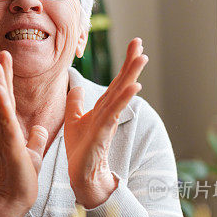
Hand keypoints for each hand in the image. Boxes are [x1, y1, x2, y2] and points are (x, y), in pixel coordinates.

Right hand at [0, 51, 47, 216]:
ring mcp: (6, 134)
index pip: (10, 97)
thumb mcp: (33, 152)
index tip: (7, 58)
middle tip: (0, 52)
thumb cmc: (23, 175)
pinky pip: (5, 120)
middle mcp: (5, 127)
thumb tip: (40, 128)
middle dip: (2, 72)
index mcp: (11, 127)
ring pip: (1, 103)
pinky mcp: (10, 143)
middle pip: (3, 95)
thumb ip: (35, 138)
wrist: (17, 196)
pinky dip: (2, 104)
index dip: (8, 78)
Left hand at [64, 38, 147, 207]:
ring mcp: (107, 121)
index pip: (116, 81)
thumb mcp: (73, 120)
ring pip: (121, 94)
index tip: (134, 44)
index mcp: (102, 107)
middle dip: (131, 63)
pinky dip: (124, 99)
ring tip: (142, 58)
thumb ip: (75, 103)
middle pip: (122, 83)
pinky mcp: (103, 132)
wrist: (80, 174)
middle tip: (140, 43)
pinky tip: (134, 87)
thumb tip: (76, 87)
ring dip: (131, 76)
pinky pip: (114, 112)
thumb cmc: (80, 150)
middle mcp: (108, 112)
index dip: (124, 63)